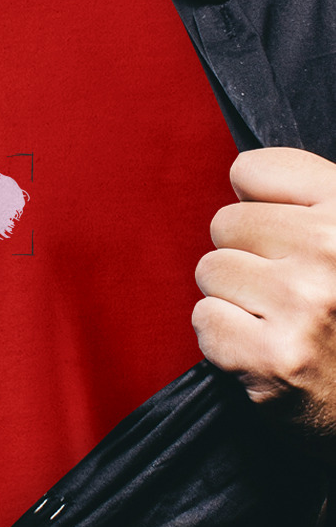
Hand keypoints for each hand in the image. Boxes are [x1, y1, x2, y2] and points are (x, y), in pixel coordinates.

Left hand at [194, 147, 335, 446]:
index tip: (279, 232)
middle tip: (285, 290)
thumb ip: (305, 199)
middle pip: (225, 223)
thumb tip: (239, 175)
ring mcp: (303, 305)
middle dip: (244, 255)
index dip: (256, 202)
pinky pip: (204, 319)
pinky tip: (264, 348)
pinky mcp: (273, 357)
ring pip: (210, 270)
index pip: (251, 169)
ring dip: (233, 297)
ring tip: (278, 320)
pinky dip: (223, 338)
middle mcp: (332, 251)